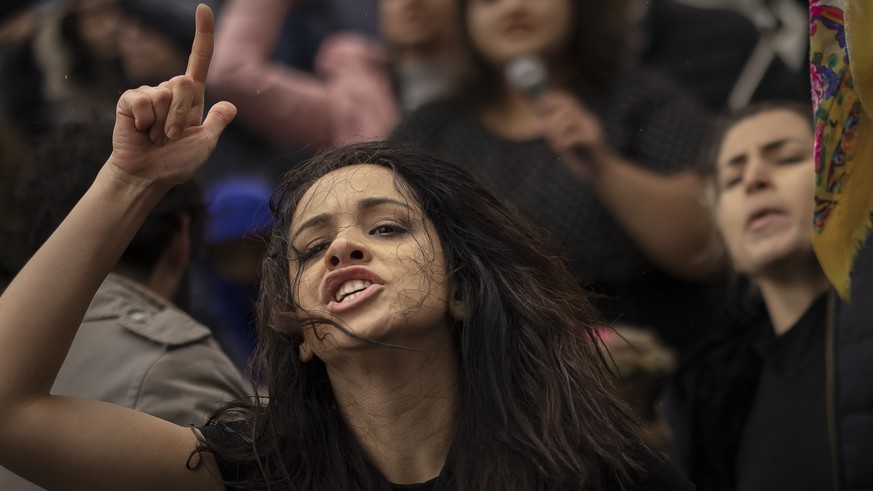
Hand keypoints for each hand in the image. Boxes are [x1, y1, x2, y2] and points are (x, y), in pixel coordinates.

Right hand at [107, 4, 235, 188]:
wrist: (147, 176)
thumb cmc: (175, 163)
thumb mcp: (204, 144)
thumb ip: (216, 124)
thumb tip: (230, 106)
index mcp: (191, 98)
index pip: (199, 60)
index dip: (203, 35)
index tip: (203, 9)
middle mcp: (170, 91)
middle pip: (184, 81)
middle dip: (181, 114)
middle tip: (172, 137)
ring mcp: (149, 94)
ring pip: (164, 93)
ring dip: (163, 123)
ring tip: (156, 138)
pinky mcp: (130, 100)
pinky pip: (143, 100)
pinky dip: (145, 121)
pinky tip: (141, 131)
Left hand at [536, 91, 606, 179]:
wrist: (603, 175)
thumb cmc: (583, 162)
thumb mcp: (566, 145)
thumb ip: (556, 134)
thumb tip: (541, 125)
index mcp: (583, 119)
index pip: (568, 99)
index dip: (552, 99)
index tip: (538, 106)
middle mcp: (589, 121)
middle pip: (567, 107)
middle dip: (551, 118)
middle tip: (542, 130)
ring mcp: (592, 129)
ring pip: (569, 118)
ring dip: (555, 131)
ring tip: (554, 146)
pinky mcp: (593, 140)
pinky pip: (574, 135)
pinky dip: (562, 142)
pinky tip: (559, 150)